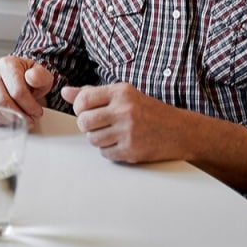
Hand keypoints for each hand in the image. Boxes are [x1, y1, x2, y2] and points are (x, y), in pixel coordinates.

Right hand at [0, 55, 54, 128]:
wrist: (17, 78)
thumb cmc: (28, 78)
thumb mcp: (41, 75)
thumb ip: (40, 77)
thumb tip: (32, 77)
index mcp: (7, 64)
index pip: (17, 91)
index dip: (30, 106)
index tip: (37, 111)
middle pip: (3, 102)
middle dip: (19, 115)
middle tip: (29, 119)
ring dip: (9, 119)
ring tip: (20, 119)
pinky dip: (0, 120)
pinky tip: (10, 118)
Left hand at [61, 83, 188, 163]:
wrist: (181, 131)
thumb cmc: (150, 112)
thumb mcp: (124, 95)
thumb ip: (94, 93)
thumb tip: (66, 92)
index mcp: (121, 92)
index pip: (83, 100)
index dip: (80, 108)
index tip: (87, 111)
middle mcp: (124, 110)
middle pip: (84, 122)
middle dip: (87, 125)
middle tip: (99, 125)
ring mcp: (128, 132)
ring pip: (92, 139)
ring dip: (98, 139)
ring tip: (111, 133)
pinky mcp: (131, 150)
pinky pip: (105, 153)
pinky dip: (109, 151)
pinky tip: (121, 143)